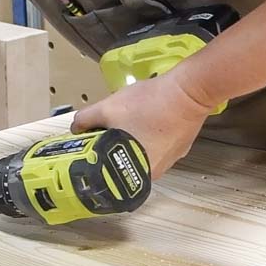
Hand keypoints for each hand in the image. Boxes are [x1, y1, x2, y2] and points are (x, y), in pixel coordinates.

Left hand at [70, 73, 212, 177]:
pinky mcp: (179, 148)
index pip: (106, 170)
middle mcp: (154, 174)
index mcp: (135, 172)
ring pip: (140, 154)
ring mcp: (170, 162)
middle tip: (107, 128)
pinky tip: (148, 120)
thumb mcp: (108, 107)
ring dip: (132, 141)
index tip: (90, 141)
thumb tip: (76, 127)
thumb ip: (86, 119)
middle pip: (123, 162)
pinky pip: (157, 147)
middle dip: (112, 147)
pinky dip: (150, 137)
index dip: (94, 156)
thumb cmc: (150, 103)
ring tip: (128, 121)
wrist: (188, 91)